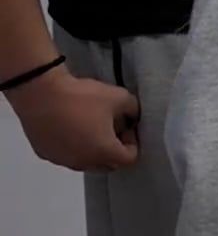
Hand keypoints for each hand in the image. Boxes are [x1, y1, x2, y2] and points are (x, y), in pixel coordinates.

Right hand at [8, 64, 139, 172]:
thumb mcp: (120, 97)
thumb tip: (132, 117)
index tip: (126, 126)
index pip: (129, 159)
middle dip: (115, 149)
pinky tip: (70, 126)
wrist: (42, 94)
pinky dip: (73, 147)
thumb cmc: (82, 98)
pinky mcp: (45, 154)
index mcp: (104, 152)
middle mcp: (83, 162)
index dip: (133, 142)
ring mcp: (62, 161)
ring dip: (93, 150)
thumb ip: (133, 110)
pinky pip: (66, 156)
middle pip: (108, 165)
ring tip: (90, 126)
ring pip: (86, 162)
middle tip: (112, 128)